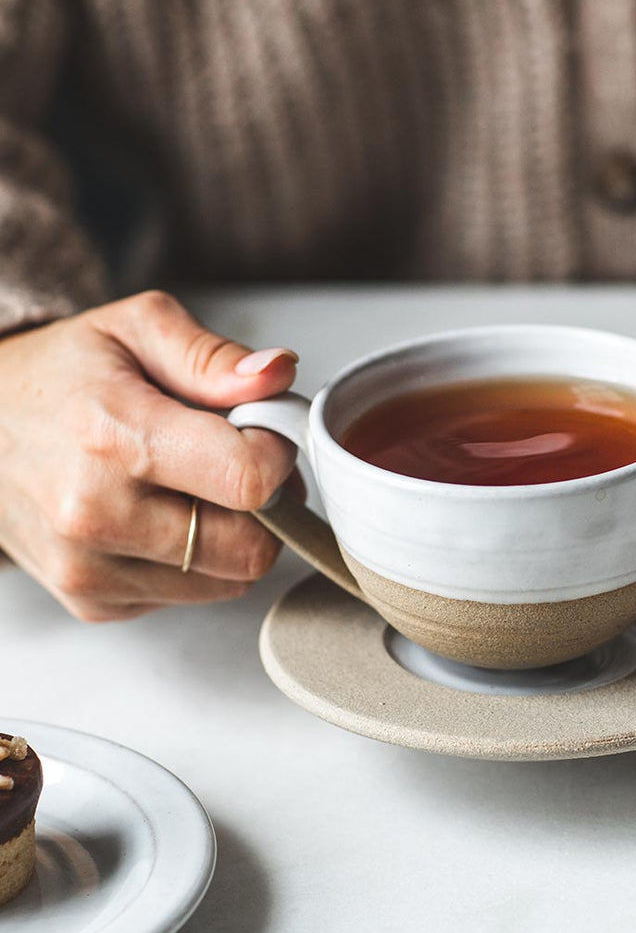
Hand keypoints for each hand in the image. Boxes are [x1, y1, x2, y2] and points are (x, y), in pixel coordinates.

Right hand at [0, 290, 299, 620]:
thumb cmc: (59, 377)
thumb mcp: (134, 329)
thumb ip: (213, 356)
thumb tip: (278, 376)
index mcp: (113, 438)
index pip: (248, 482)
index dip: (277, 454)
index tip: (262, 431)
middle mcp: (96, 515)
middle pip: (250, 547)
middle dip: (268, 504)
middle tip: (242, 463)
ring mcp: (90, 570)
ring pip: (230, 580)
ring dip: (236, 535)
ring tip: (197, 486)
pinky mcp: (94, 603)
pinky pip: (191, 596)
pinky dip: (196, 562)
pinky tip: (161, 516)